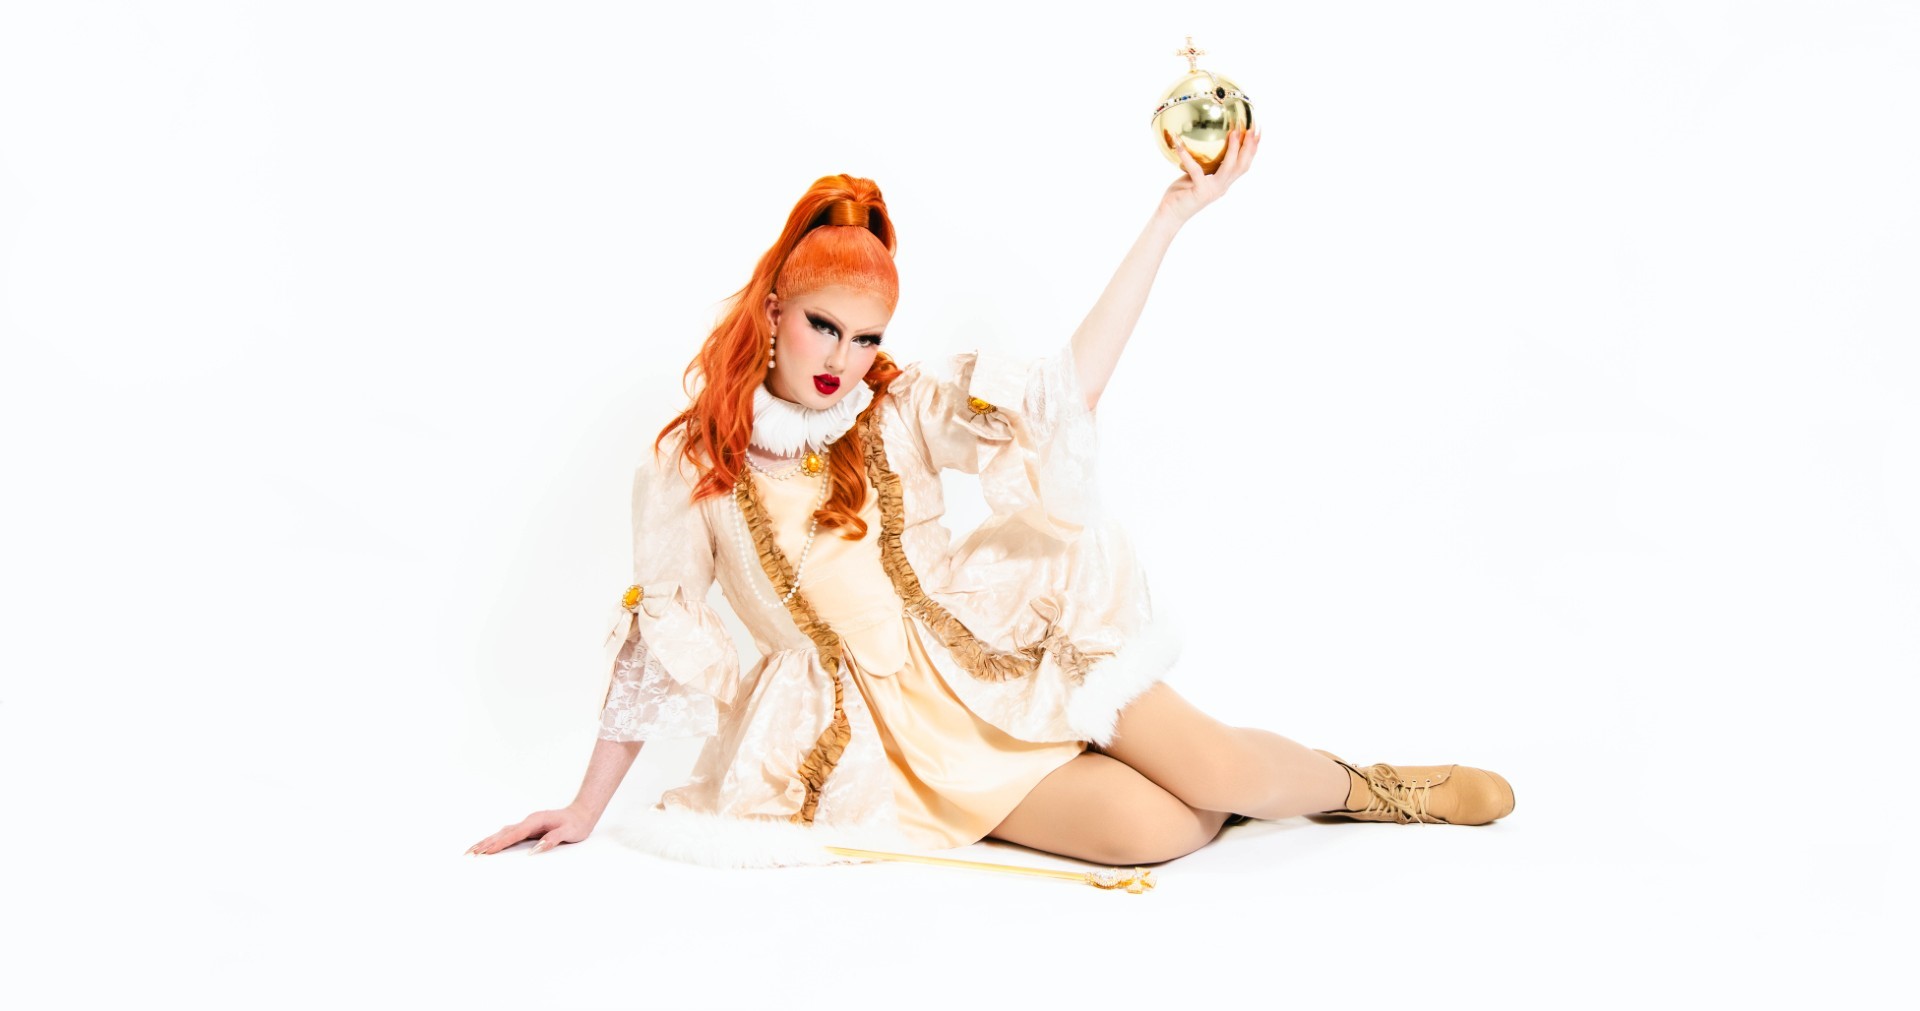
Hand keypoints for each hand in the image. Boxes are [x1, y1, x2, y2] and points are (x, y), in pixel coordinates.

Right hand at [467, 804, 597, 855]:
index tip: (485, 852)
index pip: (513, 834)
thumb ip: (553, 839)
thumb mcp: (569, 832)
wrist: (581, 814)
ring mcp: (526, 825)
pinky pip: (507, 836)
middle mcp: (528, 822)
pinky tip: (487, 847)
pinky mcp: (527, 829)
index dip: (499, 844)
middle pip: (502, 833)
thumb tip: (535, 850)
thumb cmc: (576, 824)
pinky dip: (495, 841)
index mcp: (535, 821)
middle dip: (485, 843)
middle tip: (469, 854)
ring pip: (502, 833)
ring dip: (486, 842)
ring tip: (471, 852)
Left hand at [1157, 124, 1261, 223]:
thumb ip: (1202, 165)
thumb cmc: (1180, 195)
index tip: (1257, 133)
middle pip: (1242, 166)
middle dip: (1249, 148)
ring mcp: (1212, 191)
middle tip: (1252, 129)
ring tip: (1234, 133)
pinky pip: (1195, 170)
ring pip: (1229, 168)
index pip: (1243, 166)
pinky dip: (1187, 156)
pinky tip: (1180, 144)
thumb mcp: (1193, 177)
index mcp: (1223, 183)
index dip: (1252, 151)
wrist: (1170, 216)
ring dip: (1233, 149)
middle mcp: (1221, 187)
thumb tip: (1199, 142)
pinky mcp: (1200, 192)